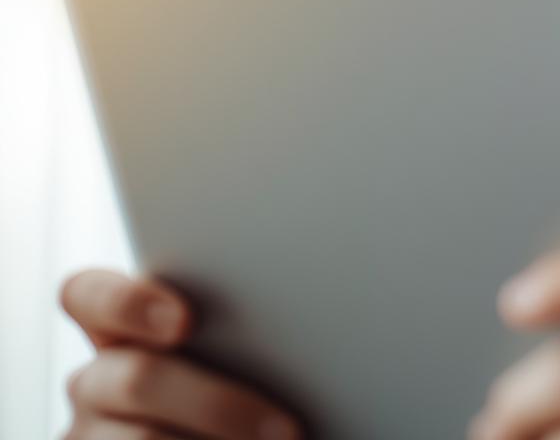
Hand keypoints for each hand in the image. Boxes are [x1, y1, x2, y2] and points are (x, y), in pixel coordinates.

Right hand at [59, 269, 301, 439]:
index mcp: (127, 334)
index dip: (127, 302)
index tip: (185, 321)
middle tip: (289, 430)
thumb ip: (246, 344)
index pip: (90, 297)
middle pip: (135, 380)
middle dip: (219, 405)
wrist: (259, 438)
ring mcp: (91, 438)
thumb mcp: (246, 366)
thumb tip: (307, 337)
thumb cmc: (256, 408)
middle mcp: (97, 385)